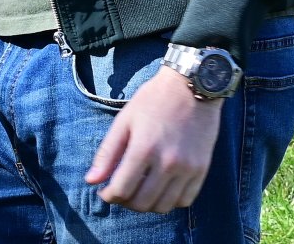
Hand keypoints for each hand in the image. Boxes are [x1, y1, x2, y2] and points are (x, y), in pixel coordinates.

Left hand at [84, 66, 222, 212]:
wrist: (191, 87)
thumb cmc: (153, 100)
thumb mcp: (124, 120)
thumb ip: (107, 152)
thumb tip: (91, 180)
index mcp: (144, 148)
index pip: (122, 190)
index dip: (109, 196)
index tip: (104, 192)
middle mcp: (167, 163)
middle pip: (142, 202)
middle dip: (126, 202)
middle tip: (120, 192)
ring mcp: (187, 169)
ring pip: (164, 206)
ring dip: (147, 205)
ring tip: (139, 192)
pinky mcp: (202, 170)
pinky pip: (185, 201)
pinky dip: (170, 202)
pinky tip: (160, 189)